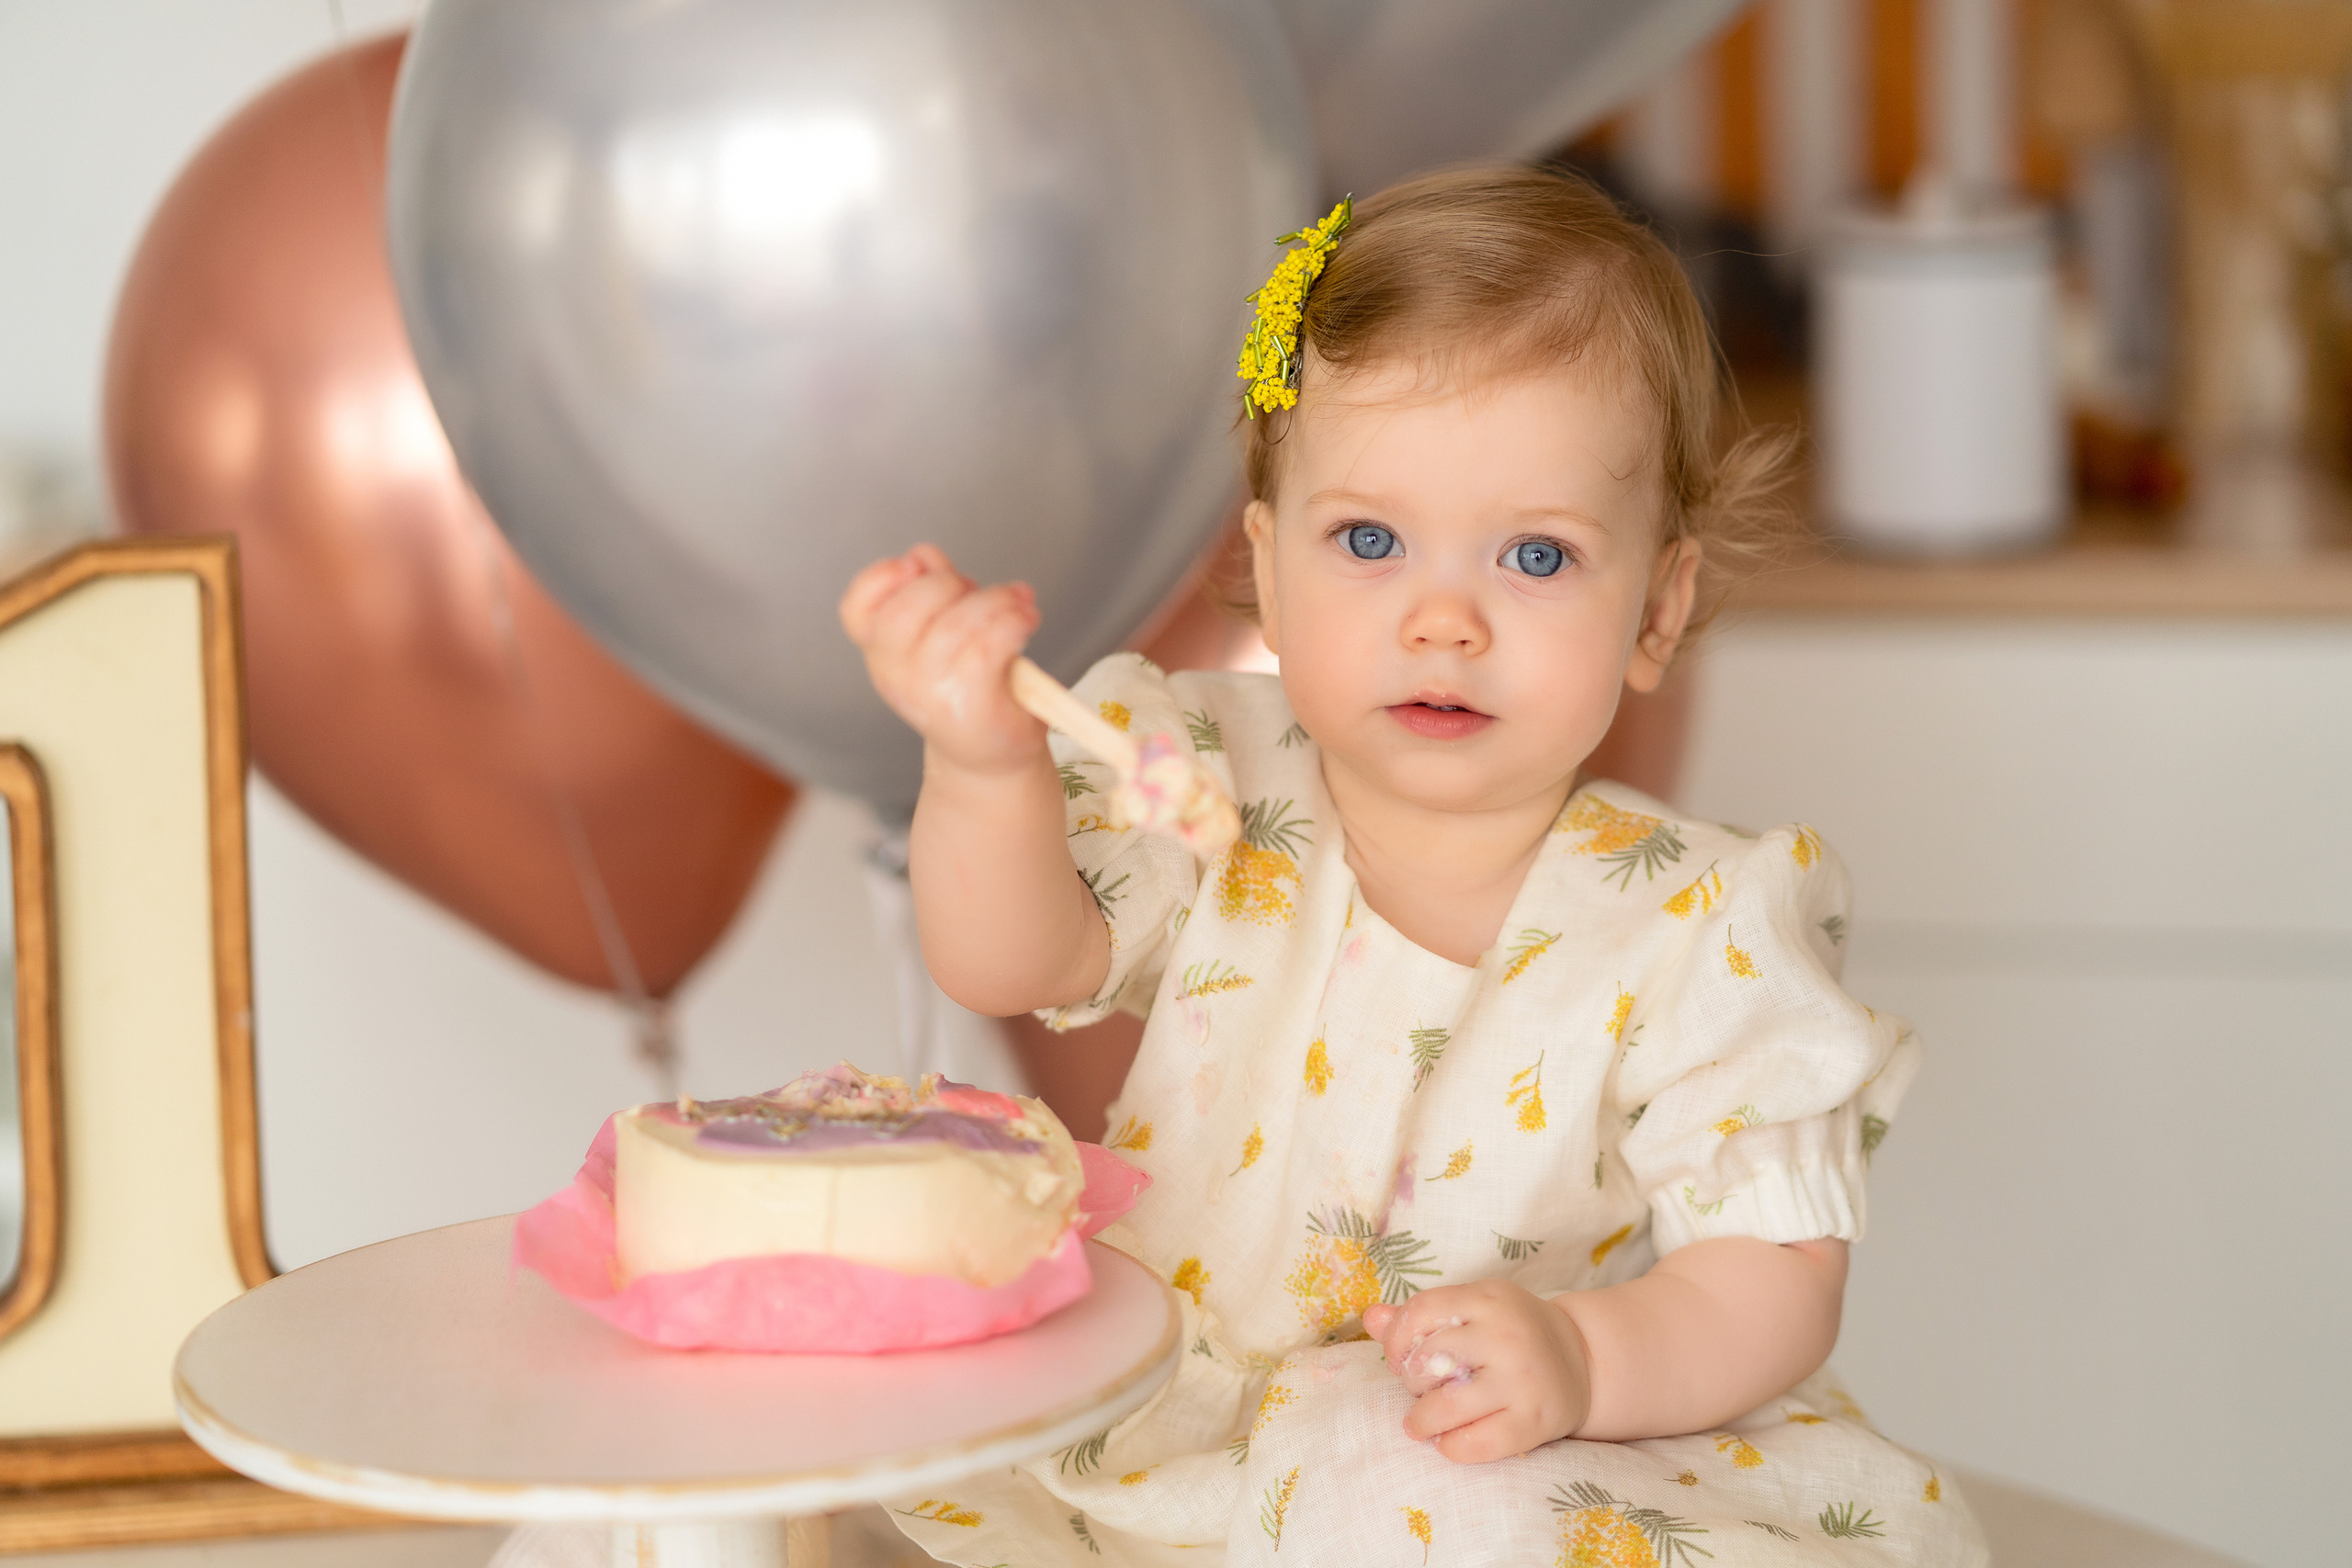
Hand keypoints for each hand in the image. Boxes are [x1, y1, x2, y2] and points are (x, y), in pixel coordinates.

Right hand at [839, 544, 1045, 777]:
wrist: (992, 758)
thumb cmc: (972, 689)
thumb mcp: (943, 636)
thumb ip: (932, 591)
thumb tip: (925, 555)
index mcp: (882, 656)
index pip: (855, 611)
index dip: (879, 578)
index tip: (913, 563)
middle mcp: (895, 677)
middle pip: (906, 609)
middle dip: (948, 584)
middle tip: (979, 591)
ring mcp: (929, 694)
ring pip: (953, 625)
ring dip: (994, 601)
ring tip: (1018, 604)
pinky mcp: (968, 705)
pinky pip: (988, 646)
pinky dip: (1014, 621)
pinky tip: (1027, 620)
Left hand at [1363, 1280, 1592, 1462]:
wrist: (1583, 1361)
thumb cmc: (1512, 1333)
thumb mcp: (1474, 1310)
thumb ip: (1421, 1314)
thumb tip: (1371, 1318)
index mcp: (1488, 1298)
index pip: (1420, 1311)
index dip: (1396, 1339)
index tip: (1399, 1358)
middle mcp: (1506, 1335)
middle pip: (1427, 1361)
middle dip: (1410, 1381)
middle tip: (1419, 1389)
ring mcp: (1521, 1380)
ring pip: (1443, 1406)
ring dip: (1420, 1420)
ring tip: (1420, 1423)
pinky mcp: (1532, 1422)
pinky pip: (1473, 1444)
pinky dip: (1449, 1447)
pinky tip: (1448, 1440)